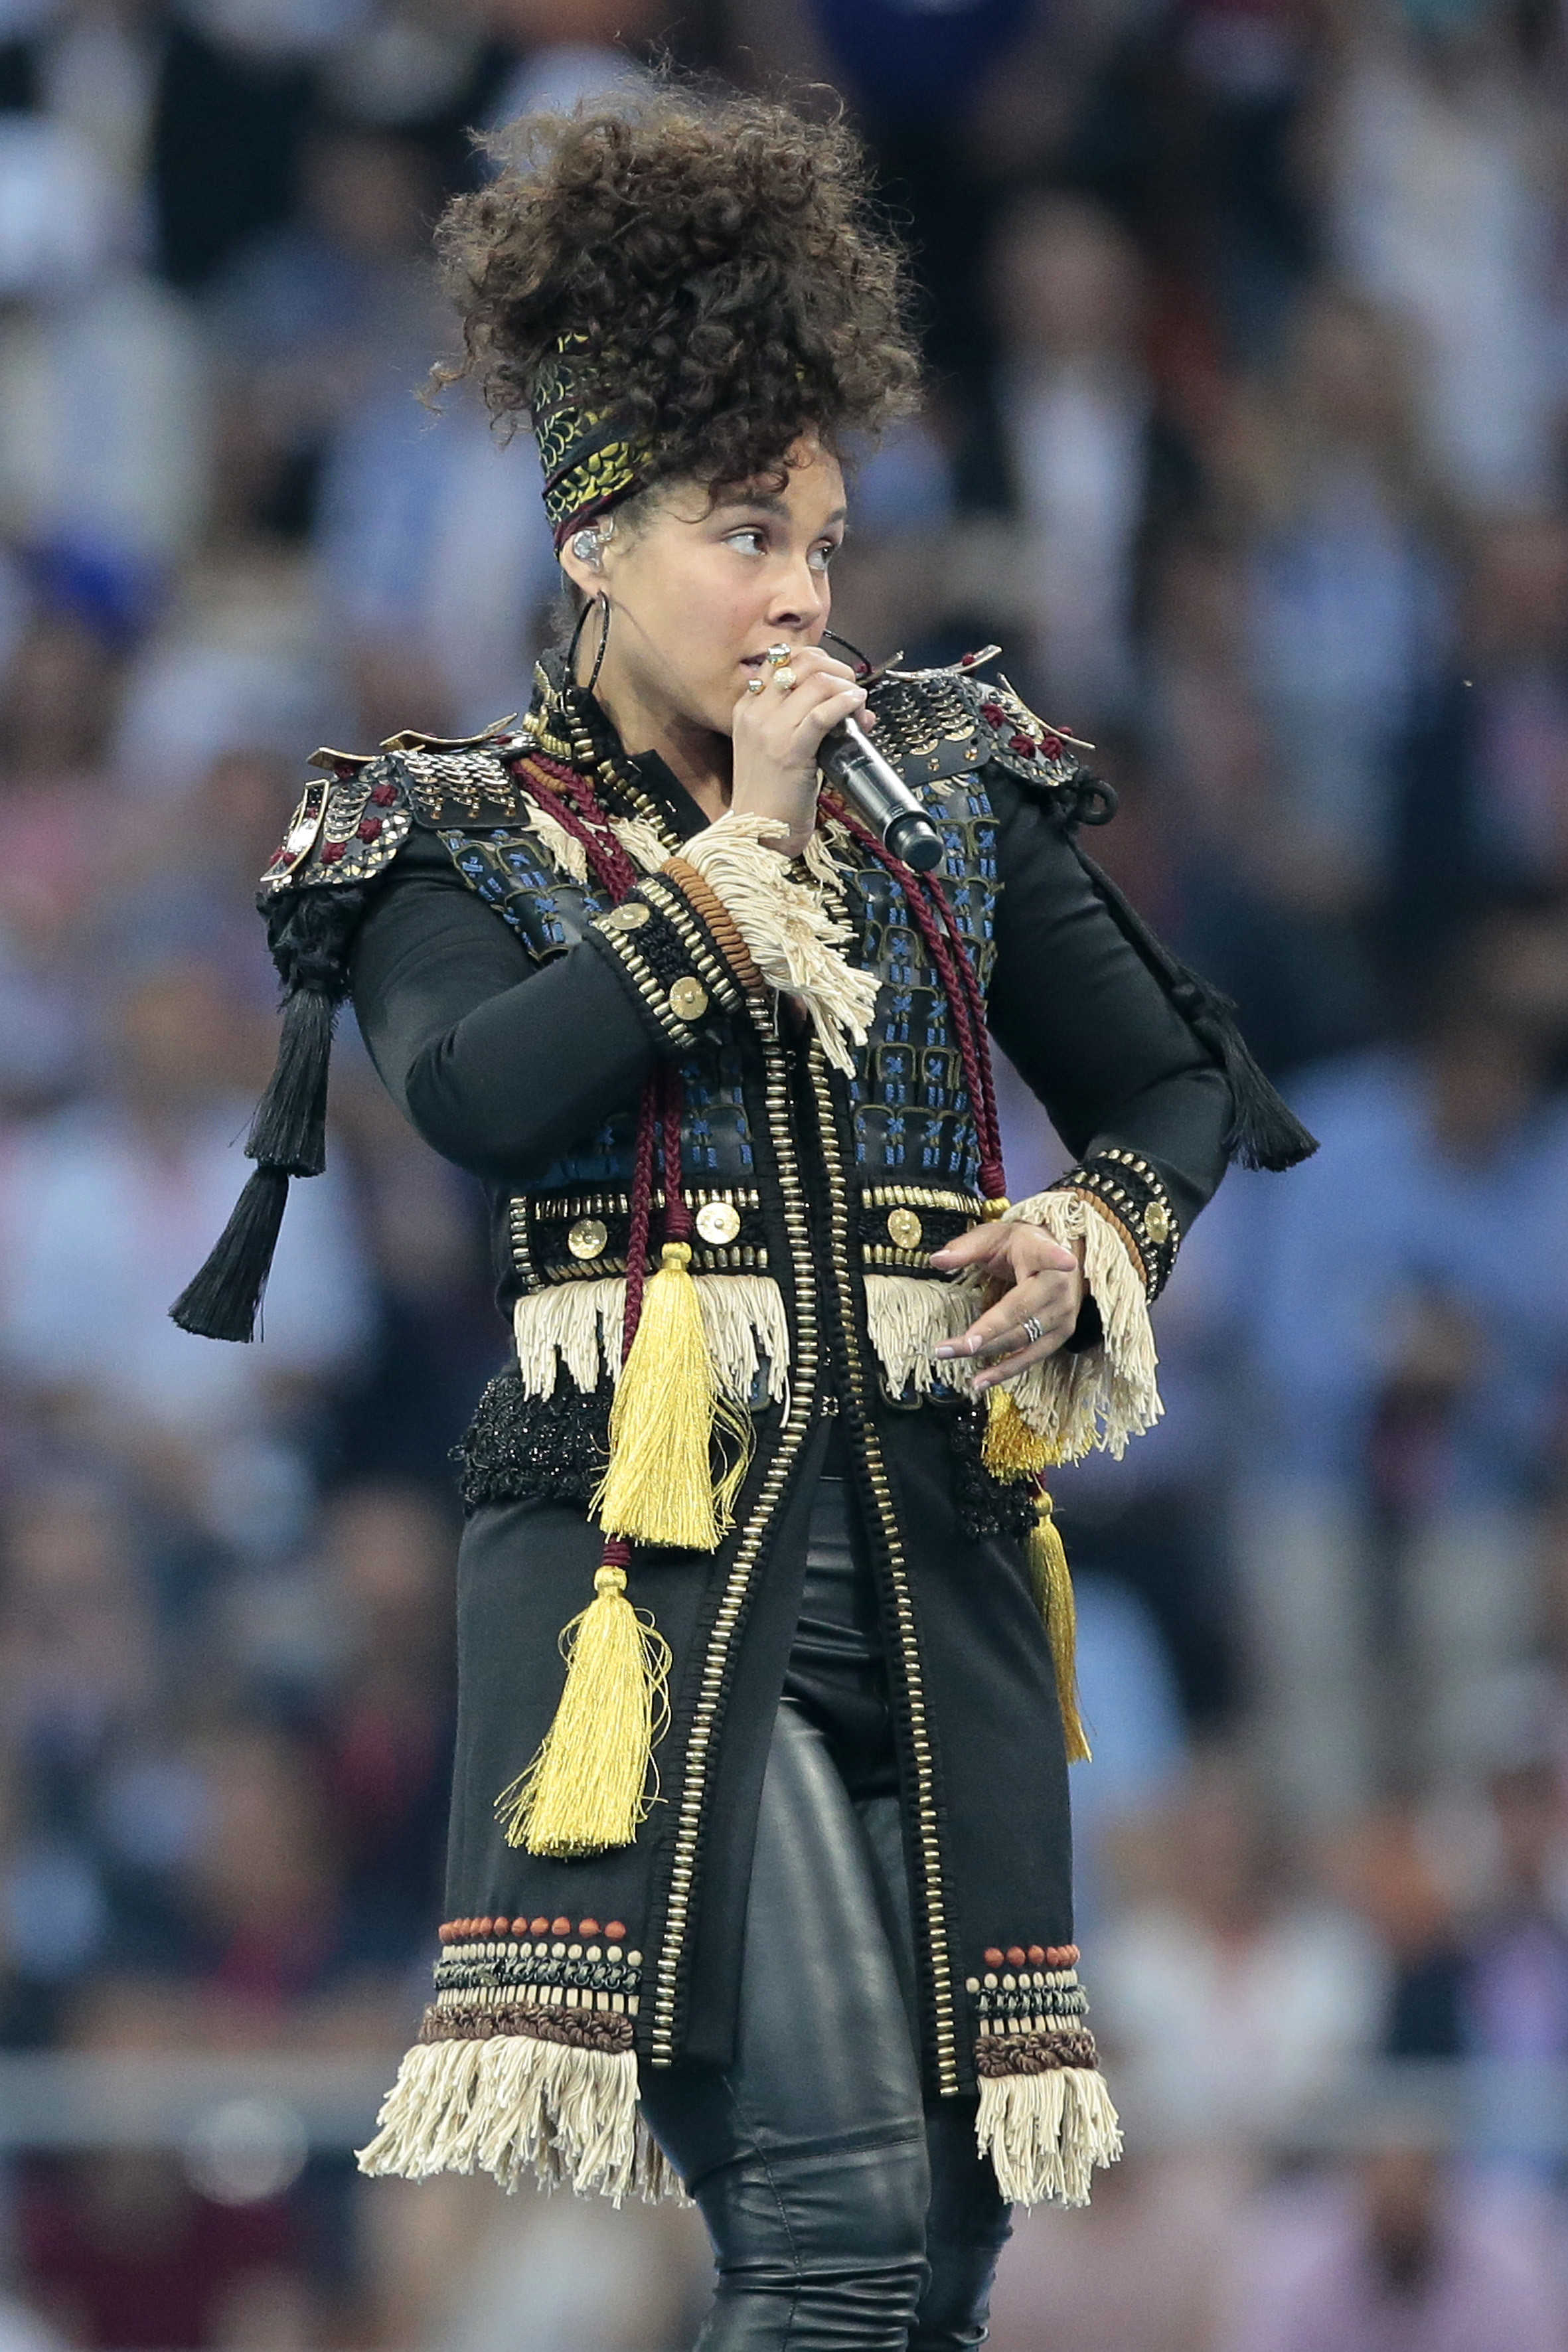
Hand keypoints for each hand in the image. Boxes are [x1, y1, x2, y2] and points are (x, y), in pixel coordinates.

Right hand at [730, 644, 868, 855]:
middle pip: (801, 662)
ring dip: (846, 687)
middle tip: (850, 687)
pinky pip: (823, 713)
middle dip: (835, 668)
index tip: (834, 677)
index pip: (781, 658)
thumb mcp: (780, 747)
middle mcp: (755, 712)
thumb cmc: (772, 793)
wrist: (758, 831)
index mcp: (747, 707)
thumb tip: (852, 701)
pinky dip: (847, 703)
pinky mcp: (790, 751)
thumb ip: (808, 720)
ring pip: (816, 682)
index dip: (816, 660)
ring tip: (857, 703)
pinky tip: (857, 707)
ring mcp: (770, 730)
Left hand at [929, 1221, 1085, 1390]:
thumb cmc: (1020, 1245)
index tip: (1067, 1261)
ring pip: (1021, 1340)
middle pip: (1020, 1314)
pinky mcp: (1060, 1335)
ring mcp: (1063, 1315)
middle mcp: (1059, 1287)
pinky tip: (980, 1381)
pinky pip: (1031, 1357)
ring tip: (951, 1358)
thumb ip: (965, 1248)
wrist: (1060, 1255)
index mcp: (1043, 1253)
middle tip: (944, 1348)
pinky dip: (1005, 1371)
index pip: (1048, 1256)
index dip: (1057, 1259)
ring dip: (986, 1354)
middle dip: (983, 1334)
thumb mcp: (993, 1236)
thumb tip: (936, 1260)